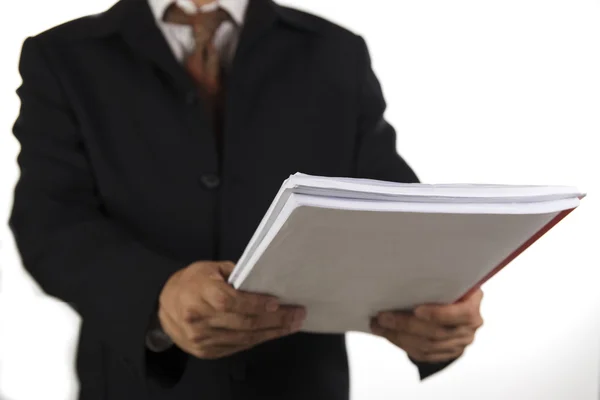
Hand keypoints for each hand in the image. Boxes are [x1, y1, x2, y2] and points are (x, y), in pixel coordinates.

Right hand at [158, 261, 305, 358]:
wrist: (165, 306)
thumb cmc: (192, 282)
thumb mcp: (211, 268)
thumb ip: (236, 274)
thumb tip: (264, 281)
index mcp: (200, 293)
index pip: (231, 301)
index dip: (256, 303)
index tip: (278, 302)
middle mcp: (199, 319)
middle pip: (243, 323)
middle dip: (275, 320)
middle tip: (297, 315)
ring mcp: (202, 339)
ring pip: (244, 339)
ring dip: (272, 333)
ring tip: (292, 325)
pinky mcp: (206, 352)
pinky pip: (238, 347)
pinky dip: (258, 340)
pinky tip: (273, 333)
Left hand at [371, 289, 483, 362]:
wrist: (455, 305)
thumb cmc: (448, 288)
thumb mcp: (449, 279)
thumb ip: (438, 279)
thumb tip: (408, 269)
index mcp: (471, 306)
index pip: (461, 314)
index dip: (439, 314)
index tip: (416, 310)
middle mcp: (468, 328)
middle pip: (436, 332)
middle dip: (406, 325)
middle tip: (383, 317)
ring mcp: (459, 344)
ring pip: (426, 346)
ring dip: (399, 336)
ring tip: (379, 325)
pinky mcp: (446, 354)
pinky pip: (423, 354)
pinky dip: (402, 344)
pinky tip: (388, 334)